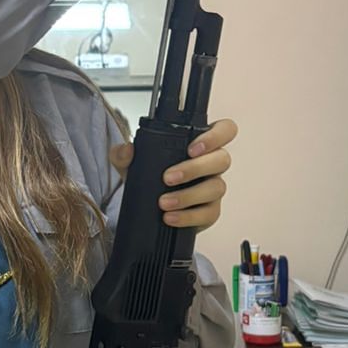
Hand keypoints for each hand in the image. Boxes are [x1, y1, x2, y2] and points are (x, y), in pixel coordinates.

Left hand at [108, 118, 237, 232]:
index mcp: (200, 144)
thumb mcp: (131, 164)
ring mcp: (213, 188)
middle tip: (169, 178)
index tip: (192, 148)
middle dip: (195, 168)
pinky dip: (188, 216)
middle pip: (222, 160)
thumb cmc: (149, 177)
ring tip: (164, 202)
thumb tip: (127, 150)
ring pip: (217, 187)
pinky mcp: (210, 211)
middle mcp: (212, 165)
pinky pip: (209, 213)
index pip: (224, 130)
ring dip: (189, 195)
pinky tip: (170, 217)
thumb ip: (123, 154)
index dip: (215, 137)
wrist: (145, 208)